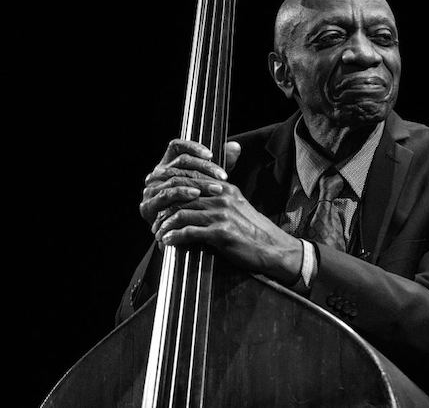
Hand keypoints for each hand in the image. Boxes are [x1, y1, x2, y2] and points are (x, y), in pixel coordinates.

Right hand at [140, 138, 239, 226]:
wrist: (184, 243)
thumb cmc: (198, 210)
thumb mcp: (210, 186)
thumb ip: (219, 166)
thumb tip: (235, 146)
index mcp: (168, 166)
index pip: (176, 147)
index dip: (192, 147)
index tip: (212, 154)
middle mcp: (156, 176)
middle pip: (180, 163)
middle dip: (204, 169)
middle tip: (223, 177)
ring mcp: (150, 191)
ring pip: (175, 178)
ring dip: (198, 182)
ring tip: (217, 189)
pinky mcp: (147, 207)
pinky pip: (165, 195)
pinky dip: (182, 193)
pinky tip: (196, 195)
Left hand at [141, 138, 302, 284]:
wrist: (274, 248)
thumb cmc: (254, 230)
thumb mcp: (239, 205)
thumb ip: (220, 197)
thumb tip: (199, 197)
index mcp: (226, 188)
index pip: (191, 180)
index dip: (171, 187)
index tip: (158, 196)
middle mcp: (222, 197)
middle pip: (183, 196)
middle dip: (165, 207)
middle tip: (154, 219)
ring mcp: (221, 215)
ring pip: (182, 213)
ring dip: (166, 224)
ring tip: (158, 233)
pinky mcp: (221, 233)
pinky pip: (189, 232)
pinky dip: (175, 237)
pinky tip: (167, 241)